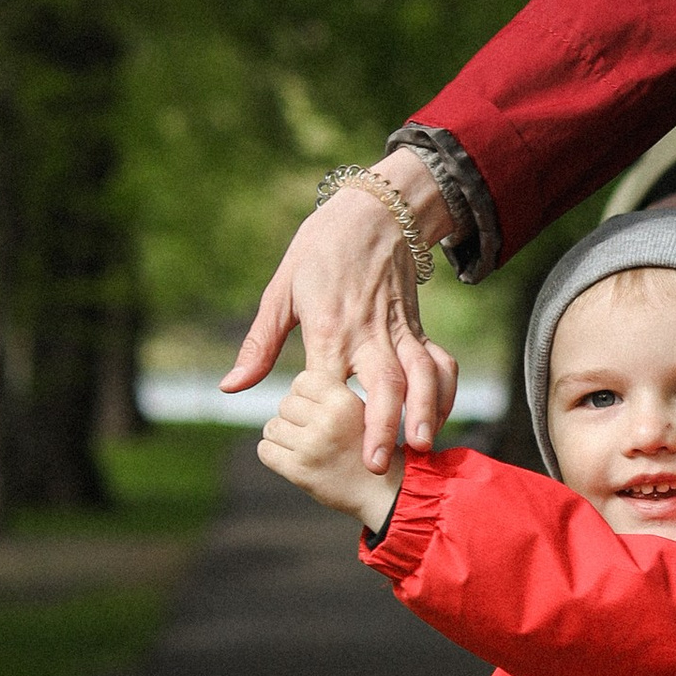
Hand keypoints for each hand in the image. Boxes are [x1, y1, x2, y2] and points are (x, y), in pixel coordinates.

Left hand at [225, 156, 461, 472]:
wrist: (374, 210)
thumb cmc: (321, 249)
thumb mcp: (281, 290)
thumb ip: (259, 344)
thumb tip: (231, 388)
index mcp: (329, 326)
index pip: (329, 380)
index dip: (328, 415)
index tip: (324, 448)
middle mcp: (369, 331)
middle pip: (384, 383)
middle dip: (382, 425)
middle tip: (376, 465)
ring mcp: (400, 330)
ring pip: (421, 374)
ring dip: (423, 411)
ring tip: (421, 447)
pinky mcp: (418, 328)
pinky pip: (439, 363)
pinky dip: (443, 391)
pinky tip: (437, 420)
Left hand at [260, 364, 409, 535]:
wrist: (384, 492)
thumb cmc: (370, 449)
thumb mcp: (361, 412)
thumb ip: (329, 396)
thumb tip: (291, 391)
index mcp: (345, 402)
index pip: (302, 381)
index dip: (307, 394)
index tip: (320, 409)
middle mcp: (328, 421)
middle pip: (285, 403)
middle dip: (295, 417)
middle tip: (317, 433)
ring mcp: (311, 447)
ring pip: (272, 426)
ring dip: (283, 436)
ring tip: (308, 447)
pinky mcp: (298, 470)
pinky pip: (265, 451)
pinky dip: (274, 454)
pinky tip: (296, 460)